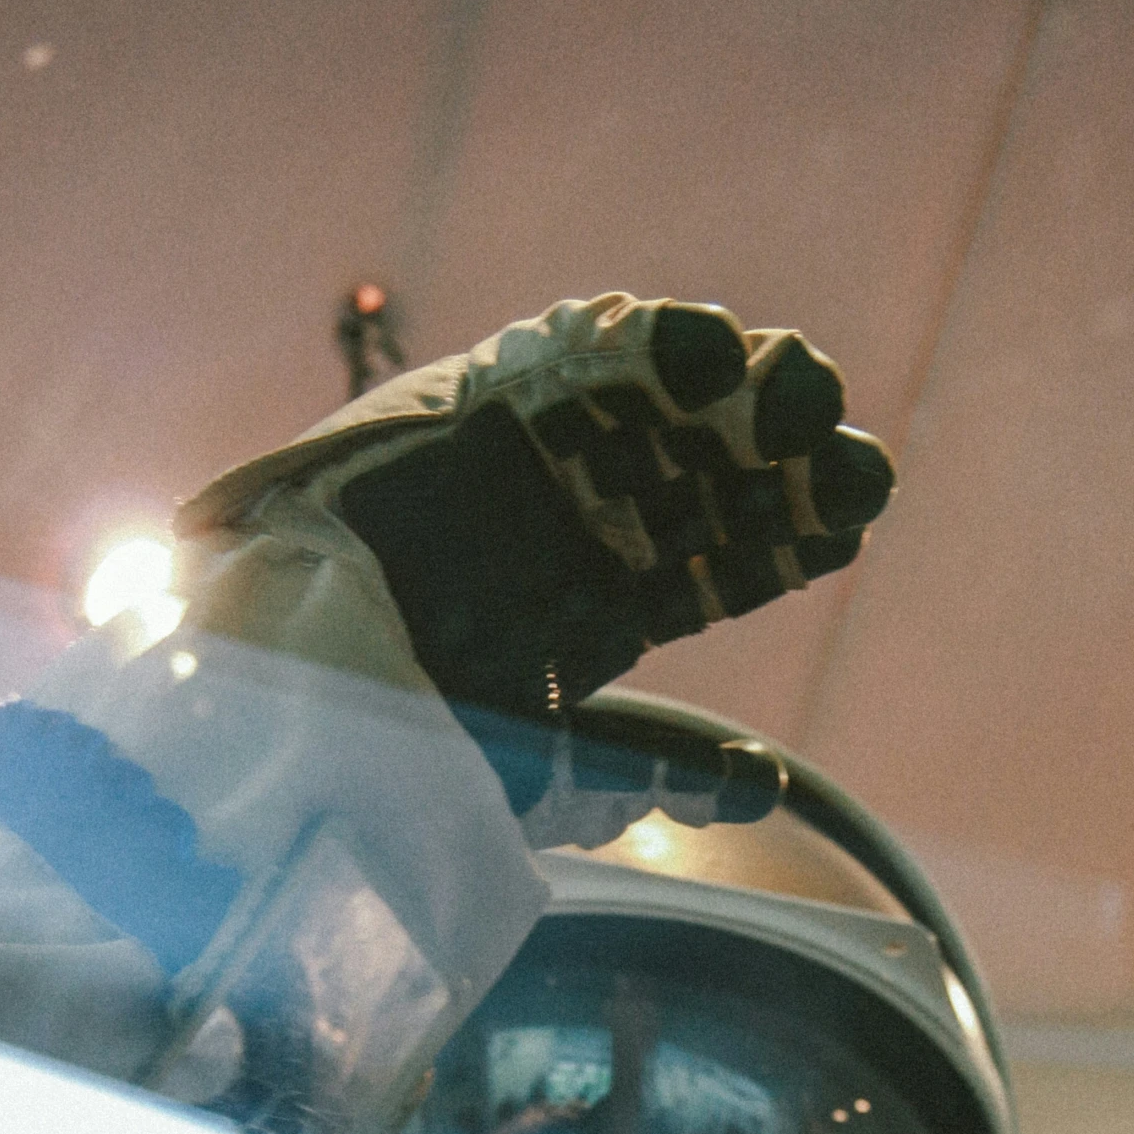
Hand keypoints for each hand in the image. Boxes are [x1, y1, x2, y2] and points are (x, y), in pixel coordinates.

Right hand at [332, 294, 896, 723]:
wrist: (277, 693)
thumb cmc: (394, 747)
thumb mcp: (539, 774)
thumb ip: (649, 771)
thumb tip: (767, 789)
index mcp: (589, 605)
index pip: (708, 566)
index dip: (780, 543)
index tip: (850, 531)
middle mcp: (570, 527)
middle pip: (701, 481)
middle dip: (782, 466)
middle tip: (856, 465)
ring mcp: (528, 465)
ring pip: (655, 413)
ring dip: (735, 393)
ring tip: (804, 390)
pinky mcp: (478, 405)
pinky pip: (573, 359)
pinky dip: (642, 343)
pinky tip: (711, 348)